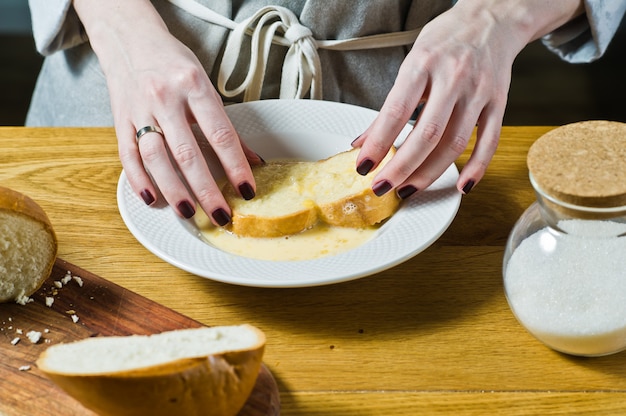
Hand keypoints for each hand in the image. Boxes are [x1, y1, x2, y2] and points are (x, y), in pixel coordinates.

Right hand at [73, 0, 261, 224]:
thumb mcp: (205, 84)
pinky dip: (139, 180)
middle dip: (206, 190)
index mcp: (194, 86)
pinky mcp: (120, 120)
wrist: (130, 39)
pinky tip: (152, 198)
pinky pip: (127, 155)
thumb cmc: (173, 63)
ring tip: (188, 212)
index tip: (246, 190)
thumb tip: (252, 160)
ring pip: (155, 158)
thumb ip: (225, 124)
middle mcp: (165, 98)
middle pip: (187, 153)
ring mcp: (139, 110)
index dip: (235, 166)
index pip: (220, 134)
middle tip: (221, 214)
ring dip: (173, 189)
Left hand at [353, 0, 583, 197]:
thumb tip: (362, 143)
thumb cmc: (445, 42)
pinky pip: (489, 141)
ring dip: (429, 173)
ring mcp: (479, 92)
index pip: (396, 111)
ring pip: (455, 143)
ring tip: (408, 190)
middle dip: (401, 166)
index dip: (378, 143)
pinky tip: (461, 186)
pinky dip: (476, 167)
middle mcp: (453, 78)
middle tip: (382, 186)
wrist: (491, 19)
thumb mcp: (411, 64)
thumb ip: (388, 107)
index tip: (363, 166)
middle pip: (428, 133)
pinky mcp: (498, 103)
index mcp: (423, 65)